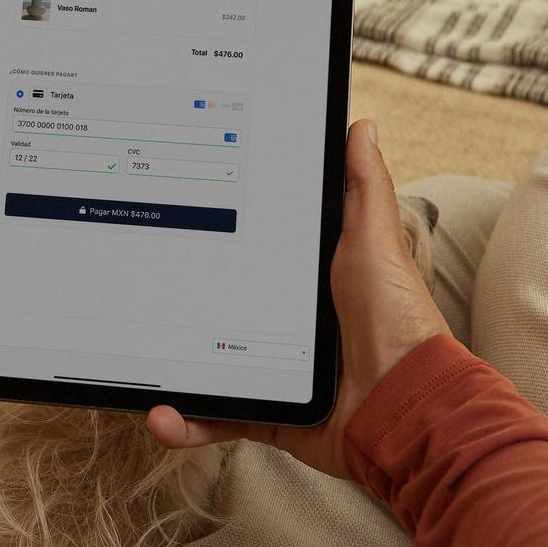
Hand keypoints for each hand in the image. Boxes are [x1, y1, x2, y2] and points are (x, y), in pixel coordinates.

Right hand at [147, 120, 452, 479]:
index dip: (218, 239)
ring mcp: (279, 370)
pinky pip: (220, 416)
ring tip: (140, 366)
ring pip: (208, 365)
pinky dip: (189, 420)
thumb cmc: (397, 315)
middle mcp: (291, 323)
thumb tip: (362, 126)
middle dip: (177, 304)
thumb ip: (362, 186)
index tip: (177, 223)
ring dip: (171, 370)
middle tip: (140, 291)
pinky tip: (163, 415)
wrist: (407, 402)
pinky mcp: (273, 411)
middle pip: (221, 307)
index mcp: (311, 279)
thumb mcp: (371, 238)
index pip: (255, 253)